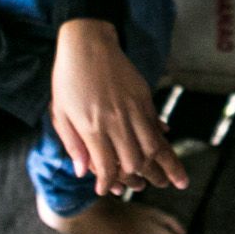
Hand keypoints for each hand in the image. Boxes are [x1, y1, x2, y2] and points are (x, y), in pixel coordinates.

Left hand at [48, 19, 188, 195]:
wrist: (87, 43)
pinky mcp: (143, 98)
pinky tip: (169, 150)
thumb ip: (73, 144)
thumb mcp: (60, 113)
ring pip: (154, 147)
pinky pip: (156, 126)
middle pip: (134, 162)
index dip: (108, 183)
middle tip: (144, 187)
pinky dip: (164, 141)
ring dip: (164, 167)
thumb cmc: (68, 78)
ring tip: (175, 181)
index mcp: (91, 127)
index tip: (108, 190)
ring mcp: (132, 110)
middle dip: (140, 179)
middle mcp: (115, 122)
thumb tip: (83, 172)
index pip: (106, 166)